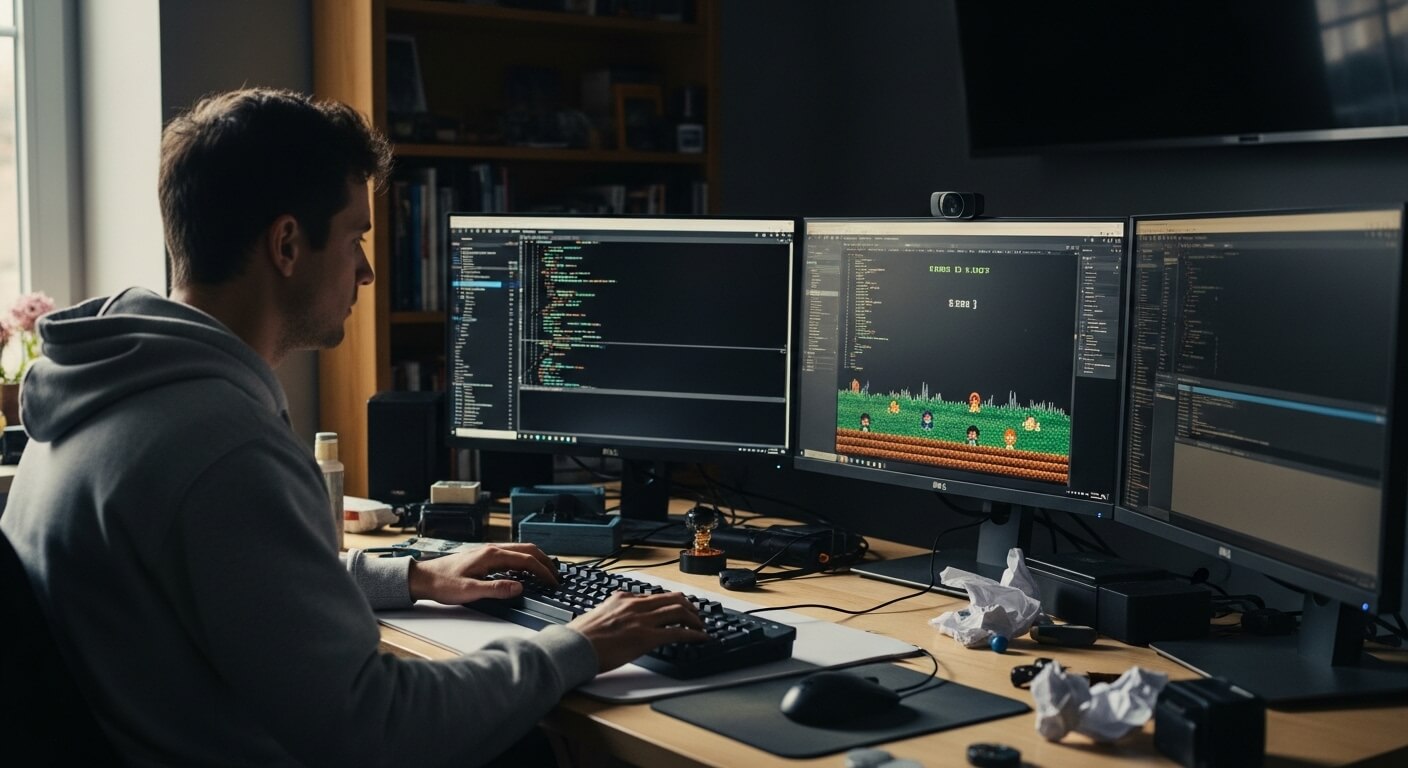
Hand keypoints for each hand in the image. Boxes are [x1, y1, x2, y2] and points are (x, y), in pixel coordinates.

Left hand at [407, 543, 557, 603]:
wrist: (423, 578)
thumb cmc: (443, 584)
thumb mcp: (470, 591)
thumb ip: (496, 589)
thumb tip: (519, 587)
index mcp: (491, 555)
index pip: (526, 560)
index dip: (543, 571)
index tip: (552, 582)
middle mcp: (492, 549)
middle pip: (527, 550)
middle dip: (545, 562)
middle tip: (556, 576)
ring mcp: (488, 551)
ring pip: (520, 550)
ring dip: (536, 559)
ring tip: (545, 572)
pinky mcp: (484, 556)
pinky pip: (512, 554)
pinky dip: (525, 560)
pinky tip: (525, 571)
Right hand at [568, 591, 708, 671]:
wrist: (573, 647)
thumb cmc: (580, 638)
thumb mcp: (598, 616)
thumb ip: (612, 615)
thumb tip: (618, 624)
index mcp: (621, 598)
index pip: (653, 596)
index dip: (669, 602)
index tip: (676, 607)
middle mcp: (634, 604)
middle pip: (671, 598)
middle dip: (688, 606)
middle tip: (695, 615)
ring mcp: (641, 620)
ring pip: (679, 611)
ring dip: (694, 619)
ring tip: (701, 627)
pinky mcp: (646, 637)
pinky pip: (678, 632)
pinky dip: (694, 634)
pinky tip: (701, 638)